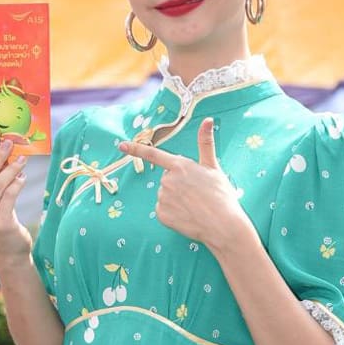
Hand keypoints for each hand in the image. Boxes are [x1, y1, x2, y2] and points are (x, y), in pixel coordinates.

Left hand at [117, 119, 251, 251]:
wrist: (222, 225)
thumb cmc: (220, 195)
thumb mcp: (213, 166)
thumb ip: (205, 142)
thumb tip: (208, 120)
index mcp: (179, 166)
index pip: (153, 154)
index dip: (136, 149)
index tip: (121, 146)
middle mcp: (167, 180)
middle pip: (167, 179)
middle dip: (178, 184)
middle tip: (198, 193)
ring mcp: (162, 198)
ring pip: (165, 195)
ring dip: (176, 199)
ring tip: (195, 206)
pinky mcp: (161, 214)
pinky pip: (164, 210)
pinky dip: (174, 213)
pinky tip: (187, 216)